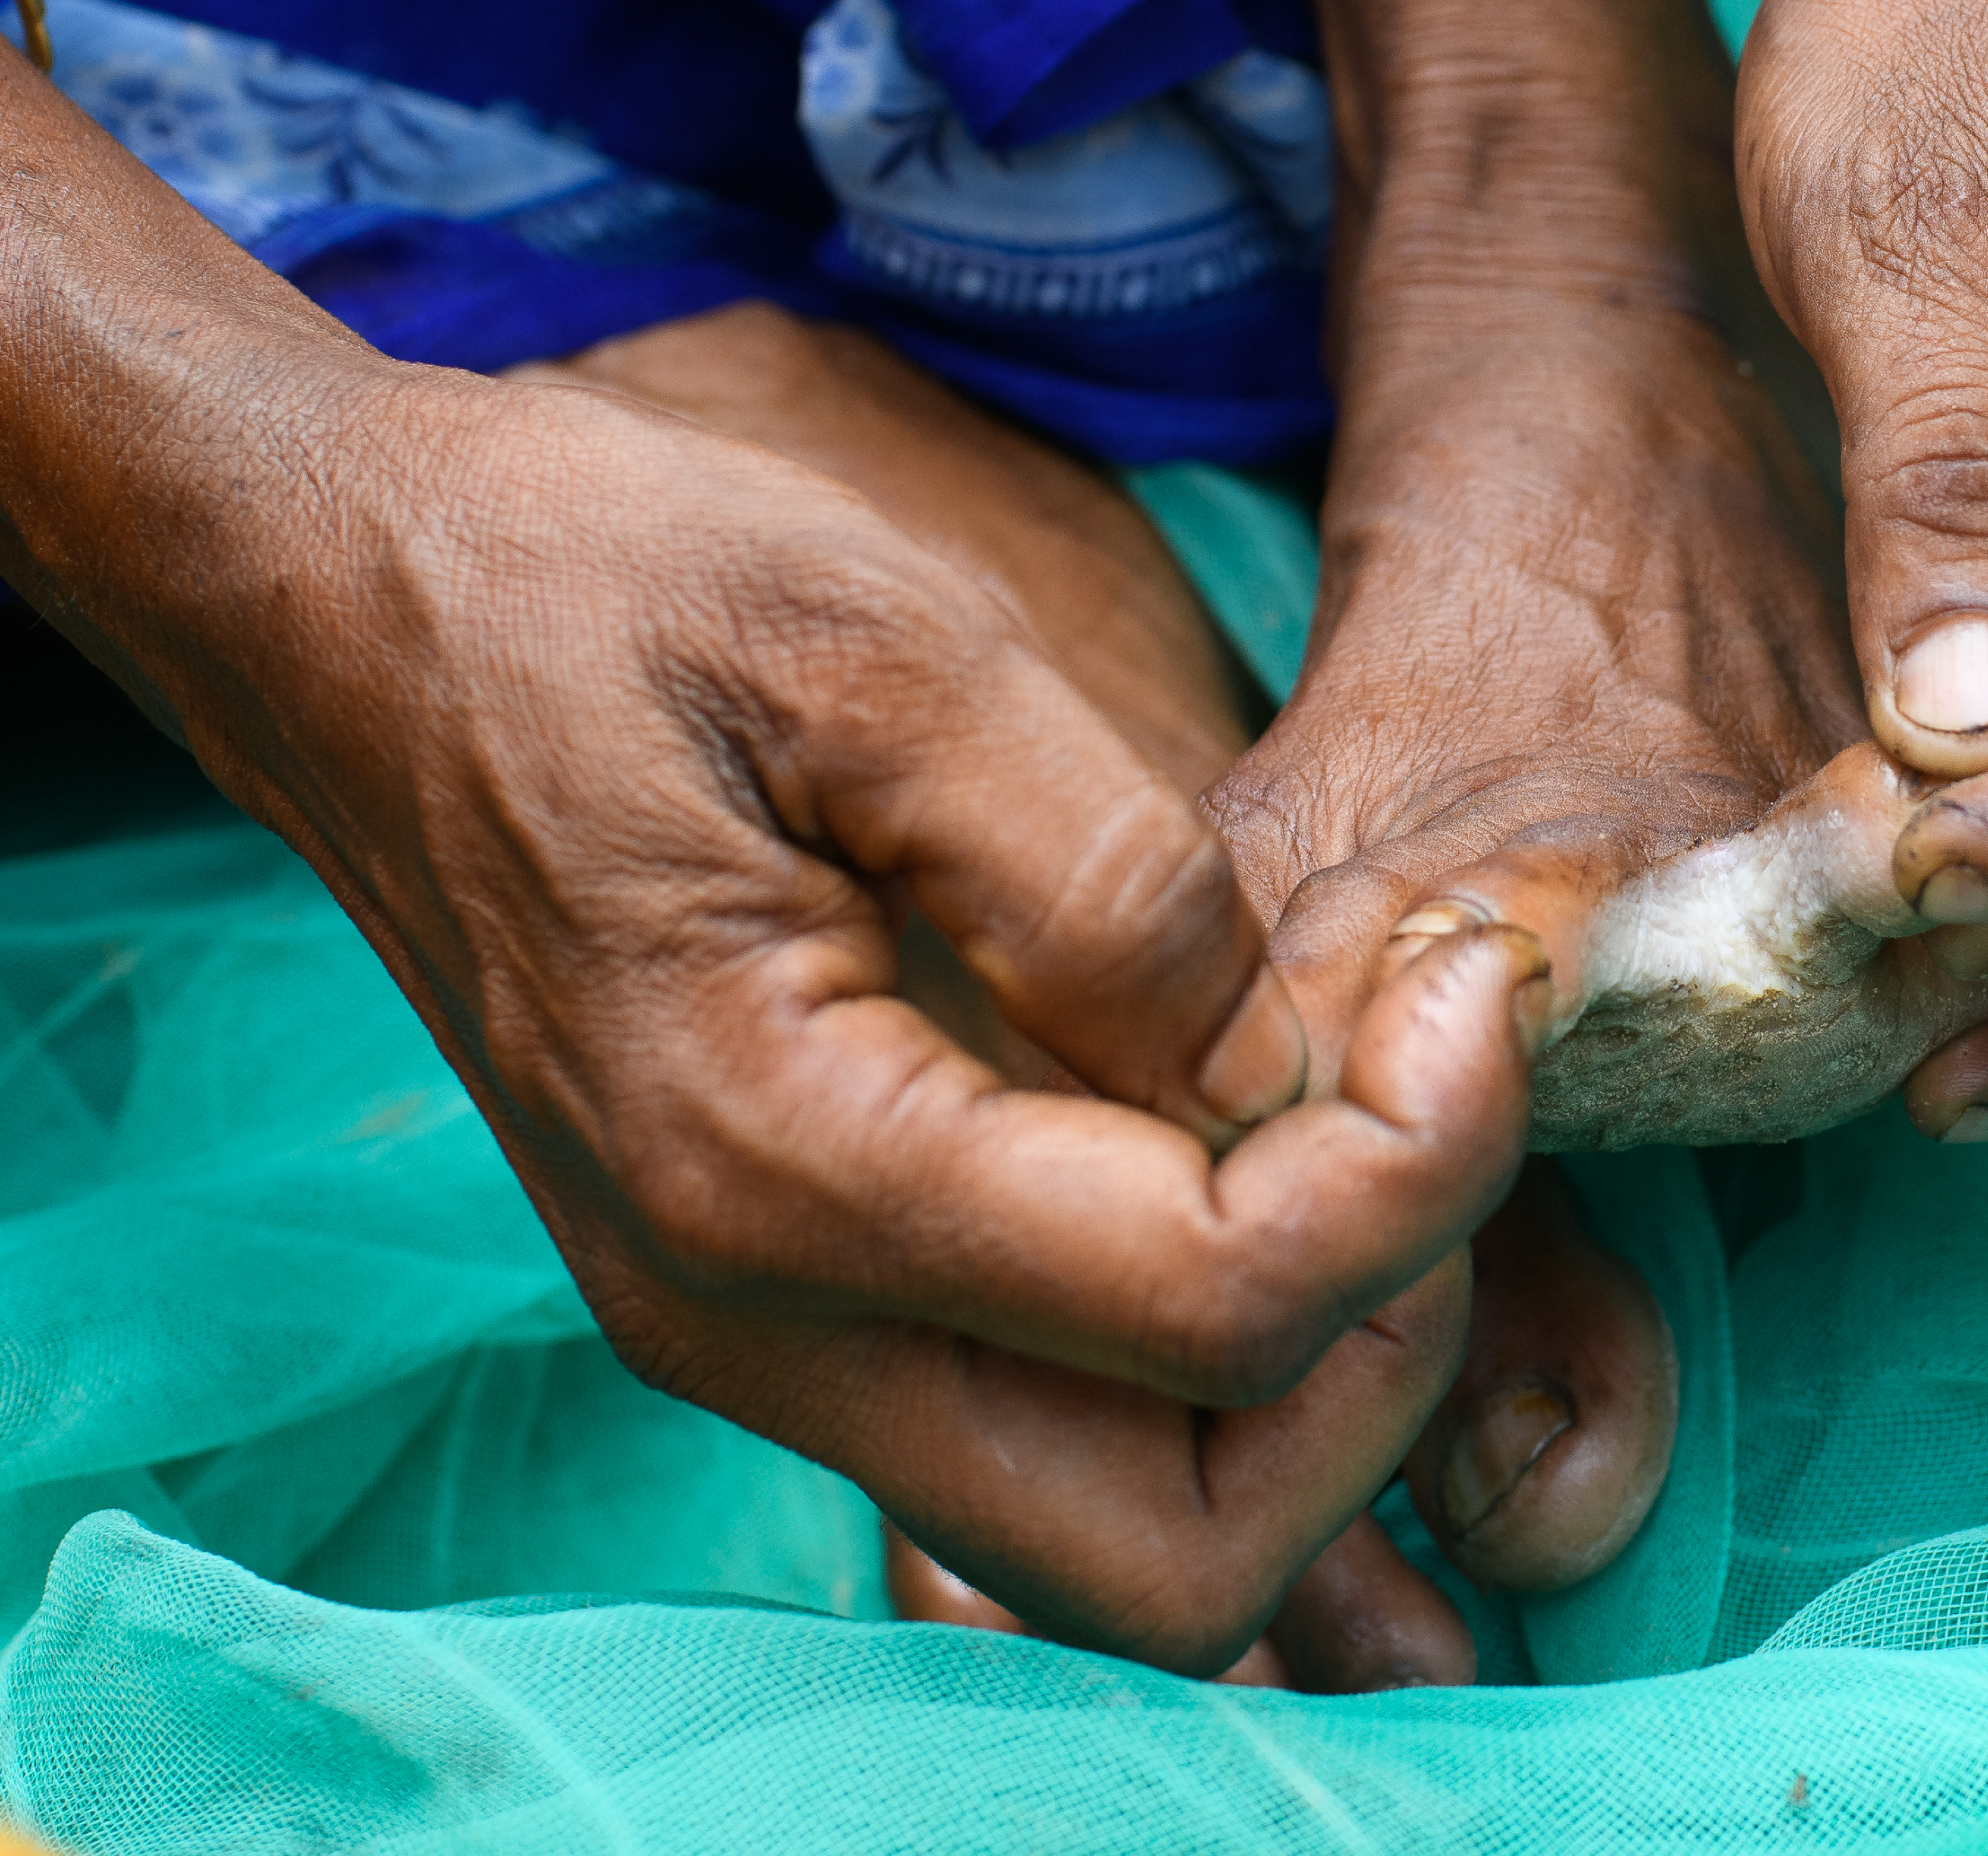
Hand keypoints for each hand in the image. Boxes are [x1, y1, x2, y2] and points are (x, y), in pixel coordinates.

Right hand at [0, 51, 1542, 1665]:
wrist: (353, 618)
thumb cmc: (602, 588)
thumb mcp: (885, 645)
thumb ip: (1110, 879)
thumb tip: (1281, 1063)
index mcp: (778, 1160)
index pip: (1219, 1314)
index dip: (1425, 1174)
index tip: (1470, 990)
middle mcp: (755, 1319)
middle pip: (1182, 1562)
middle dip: (1378, 1359)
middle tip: (1424, 1111)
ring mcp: (758, 1340)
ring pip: (1126, 1545)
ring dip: (1301, 1379)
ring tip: (1345, 1121)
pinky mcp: (784, 1301)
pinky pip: (1051, 1441)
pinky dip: (1199, 1348)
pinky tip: (1227, 1132)